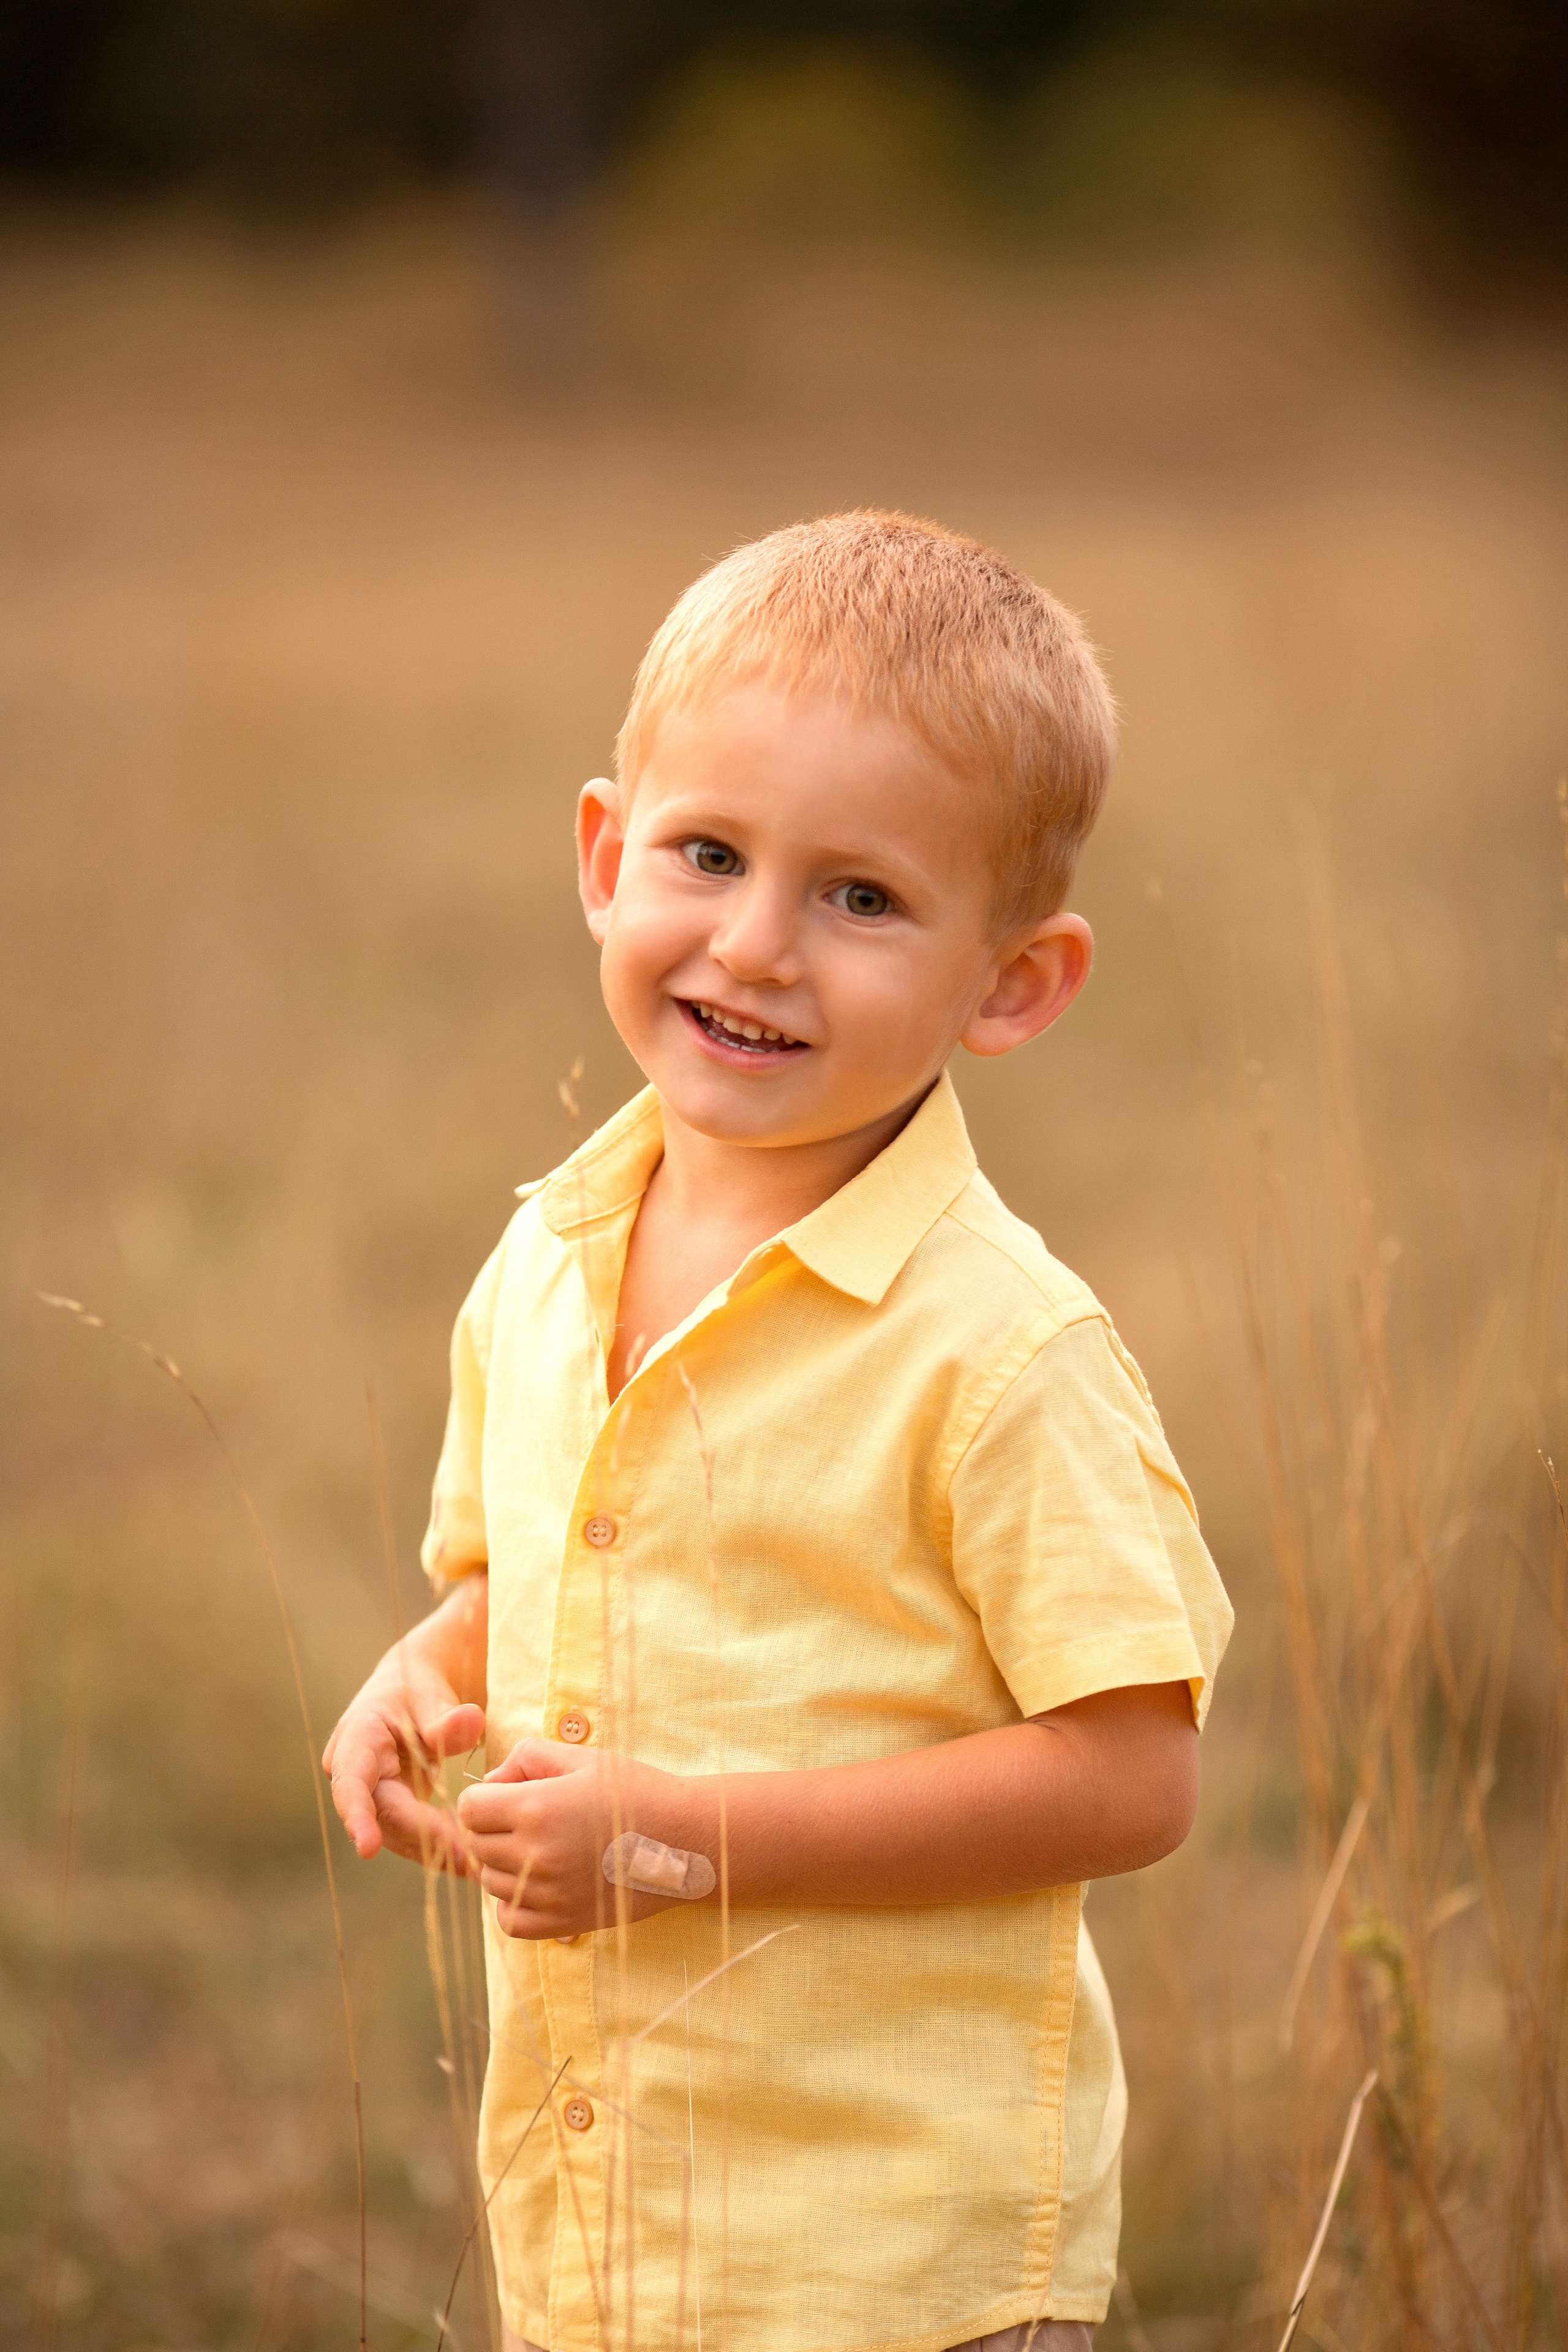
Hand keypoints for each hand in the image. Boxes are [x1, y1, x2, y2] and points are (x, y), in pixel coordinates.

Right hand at [323, 1654, 483, 1865]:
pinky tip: (474, 1859)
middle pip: (384, 1816)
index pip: (352, 1783)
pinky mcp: (390, 1811)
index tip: (367, 1848)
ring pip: (400, 1834)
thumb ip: (445, 1715)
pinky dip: (441, 1847)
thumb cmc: (417, 1690)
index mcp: (355, 1741)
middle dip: (425, 1840)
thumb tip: (470, 1722)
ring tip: (478, 1865)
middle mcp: (354, 1776)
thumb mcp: (430, 1695)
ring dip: (437, 1852)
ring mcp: (370, 1798)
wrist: (410, 1693)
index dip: (358, 1816)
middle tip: (468, 1860)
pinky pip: (413, 1835)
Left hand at [456, 1740, 695, 1938]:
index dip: (485, 1797)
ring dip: (504, 1864)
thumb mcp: (582, 1758)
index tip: (511, 1794)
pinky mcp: (562, 1923)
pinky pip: (509, 1920)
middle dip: (493, 1828)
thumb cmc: (635, 1791)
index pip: (469, 1808)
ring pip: (490, 1882)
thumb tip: (491, 1780)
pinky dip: (513, 1902)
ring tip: (541, 1847)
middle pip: (476, 1845)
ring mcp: (548, 1894)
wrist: (686, 1840)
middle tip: (529, 1818)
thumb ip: (526, 1757)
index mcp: (537, 1808)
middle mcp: (536, 1855)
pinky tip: (538, 1882)